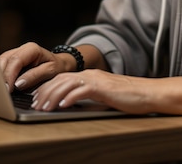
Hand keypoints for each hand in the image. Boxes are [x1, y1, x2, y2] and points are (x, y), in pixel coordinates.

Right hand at [0, 42, 71, 91]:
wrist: (60, 64)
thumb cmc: (56, 67)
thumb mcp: (50, 71)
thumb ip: (35, 76)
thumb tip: (18, 84)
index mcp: (31, 49)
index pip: (16, 60)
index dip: (9, 75)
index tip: (7, 89)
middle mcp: (21, 49)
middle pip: (4, 60)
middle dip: (1, 76)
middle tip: (1, 92)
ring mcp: (15, 54)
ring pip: (0, 63)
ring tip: (0, 91)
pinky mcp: (11, 61)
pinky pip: (1, 67)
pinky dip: (0, 77)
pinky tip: (1, 86)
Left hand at [32, 69, 152, 114]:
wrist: (147, 93)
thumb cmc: (127, 97)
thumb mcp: (102, 96)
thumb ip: (87, 97)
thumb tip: (70, 105)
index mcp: (89, 76)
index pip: (61, 79)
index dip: (46, 88)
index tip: (36, 99)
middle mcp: (90, 74)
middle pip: (60, 80)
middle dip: (45, 92)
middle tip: (34, 105)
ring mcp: (96, 79)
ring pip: (68, 84)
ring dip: (53, 96)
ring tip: (44, 107)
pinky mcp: (103, 87)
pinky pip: (83, 91)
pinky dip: (71, 97)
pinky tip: (63, 105)